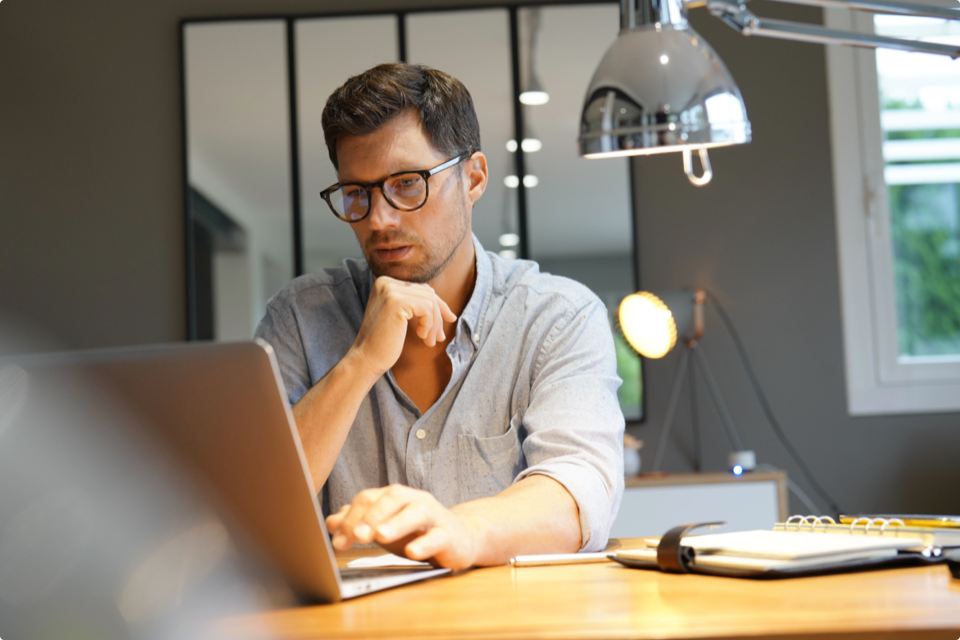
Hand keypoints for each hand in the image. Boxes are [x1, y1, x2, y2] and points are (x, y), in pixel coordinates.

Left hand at [326, 484, 481, 570]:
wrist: (459, 538)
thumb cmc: (417, 531)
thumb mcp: (383, 527)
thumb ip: (358, 523)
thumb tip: (330, 521)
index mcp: (395, 497)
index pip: (368, 499)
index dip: (351, 518)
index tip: (338, 541)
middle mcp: (414, 500)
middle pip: (392, 499)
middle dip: (371, 517)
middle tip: (357, 536)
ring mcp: (434, 515)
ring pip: (416, 512)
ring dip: (397, 523)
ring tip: (380, 536)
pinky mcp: (449, 535)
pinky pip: (438, 536)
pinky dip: (425, 543)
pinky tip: (413, 552)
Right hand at [350, 276, 457, 375]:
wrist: (366, 359)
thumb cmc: (384, 343)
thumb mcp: (401, 318)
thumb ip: (416, 306)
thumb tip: (447, 309)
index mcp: (385, 283)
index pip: (421, 289)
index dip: (438, 305)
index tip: (450, 319)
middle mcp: (386, 282)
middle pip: (428, 293)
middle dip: (438, 316)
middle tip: (439, 337)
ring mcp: (390, 290)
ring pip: (430, 301)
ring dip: (434, 324)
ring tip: (429, 341)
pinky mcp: (396, 301)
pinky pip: (427, 308)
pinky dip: (428, 324)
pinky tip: (421, 337)